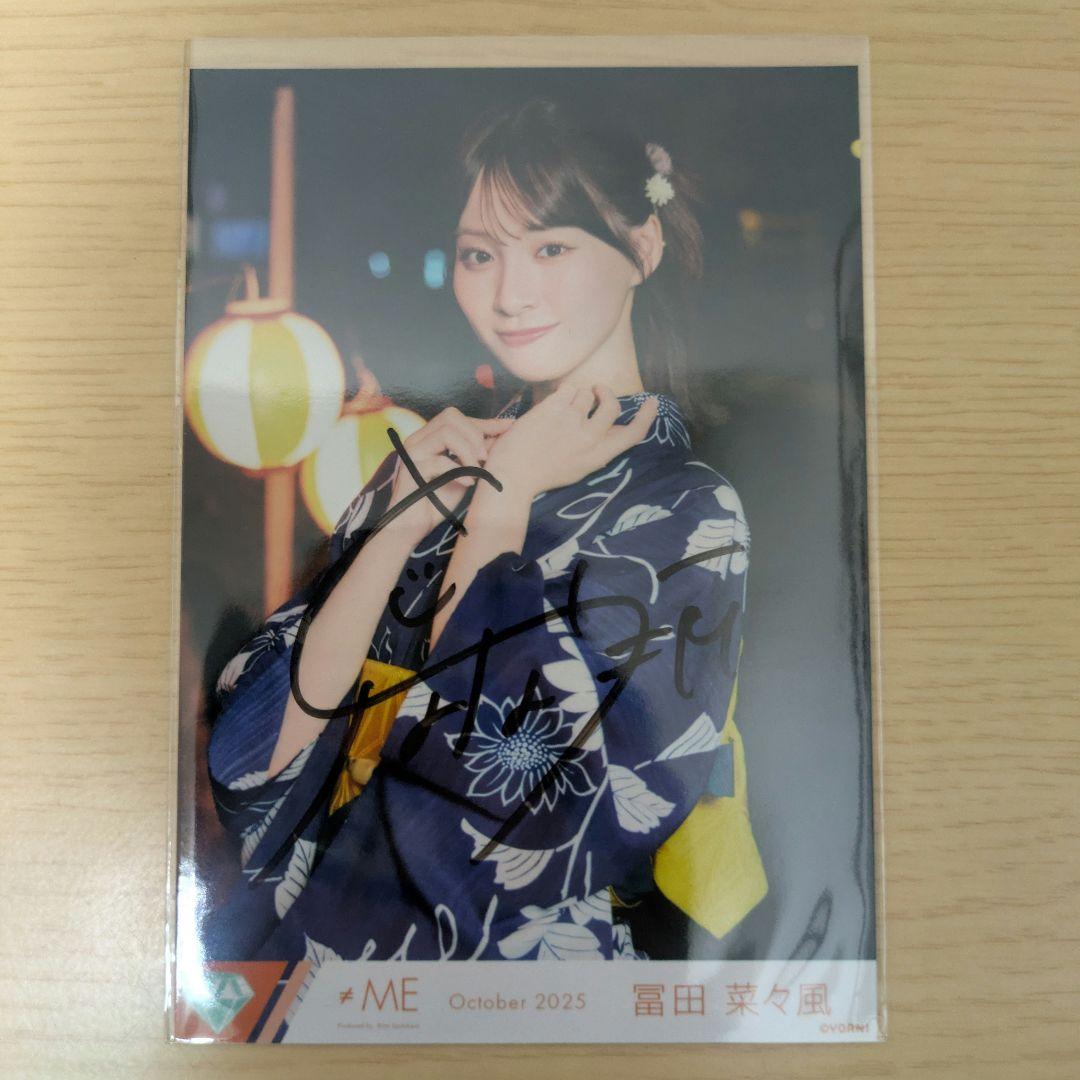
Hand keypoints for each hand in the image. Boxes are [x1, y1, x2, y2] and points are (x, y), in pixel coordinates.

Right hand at [384, 406, 514, 539]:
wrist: (413, 526)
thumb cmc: (437, 501)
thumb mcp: (464, 473)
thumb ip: (476, 454)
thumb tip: (501, 437)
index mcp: (430, 436)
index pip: (457, 417)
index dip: (485, 422)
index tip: (509, 427)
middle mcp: (419, 439)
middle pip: (450, 416)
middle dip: (474, 434)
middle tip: (485, 458)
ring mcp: (413, 452)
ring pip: (445, 433)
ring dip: (467, 451)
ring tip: (477, 470)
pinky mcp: (410, 470)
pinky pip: (439, 462)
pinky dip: (459, 472)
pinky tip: (468, 484)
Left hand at [484, 383, 657, 498]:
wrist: (512, 474)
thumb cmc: (544, 474)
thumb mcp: (579, 467)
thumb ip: (598, 446)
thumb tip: (613, 425)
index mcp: (598, 456)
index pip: (634, 434)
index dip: (647, 416)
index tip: (652, 402)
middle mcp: (589, 437)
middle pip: (612, 405)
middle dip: (606, 393)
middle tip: (597, 391)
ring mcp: (571, 420)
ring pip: (587, 394)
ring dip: (577, 397)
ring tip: (560, 411)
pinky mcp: (553, 408)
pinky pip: (568, 388)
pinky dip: (563, 393)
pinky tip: (551, 407)